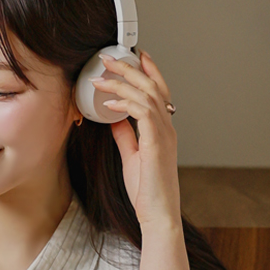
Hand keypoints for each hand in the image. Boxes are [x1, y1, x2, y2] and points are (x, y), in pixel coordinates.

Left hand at [90, 50, 181, 232]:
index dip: (149, 70)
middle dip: (130, 68)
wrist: (157, 214)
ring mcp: (164, 134)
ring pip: (146, 94)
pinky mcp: (156, 144)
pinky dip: (125, 103)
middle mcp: (167, 127)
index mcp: (163, 129)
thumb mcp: (131, 157)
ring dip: (122, 82)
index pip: (159, 91)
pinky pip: (141, 113)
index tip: (135, 56)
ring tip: (101, 76)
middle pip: (152, 85)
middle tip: (108, 57)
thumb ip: (125, 135)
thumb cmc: (147, 191)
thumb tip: (114, 118)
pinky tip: (108, 102)